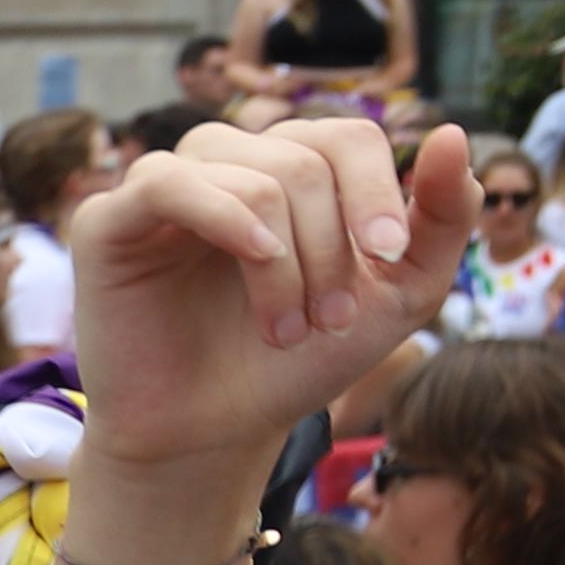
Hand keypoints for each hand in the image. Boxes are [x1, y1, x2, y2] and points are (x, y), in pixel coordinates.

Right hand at [64, 116, 469, 466]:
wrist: (218, 429)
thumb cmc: (305, 356)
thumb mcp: (403, 291)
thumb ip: (444, 215)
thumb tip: (455, 134)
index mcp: (293, 167)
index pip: (348, 138)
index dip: (378, 193)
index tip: (391, 256)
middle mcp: (229, 163)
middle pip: (307, 159)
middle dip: (334, 246)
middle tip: (329, 319)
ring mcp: (168, 186)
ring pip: (255, 177)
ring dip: (288, 261)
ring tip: (287, 329)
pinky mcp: (109, 221)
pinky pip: (170, 182)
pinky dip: (227, 216)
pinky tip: (255, 258)